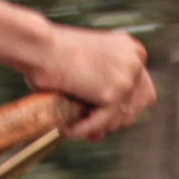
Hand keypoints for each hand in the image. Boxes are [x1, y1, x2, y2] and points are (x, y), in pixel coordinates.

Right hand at [14, 22, 152, 135]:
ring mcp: (127, 76)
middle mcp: (135, 60)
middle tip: (92, 129)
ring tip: (75, 128)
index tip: (105, 116)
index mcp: (131, 49)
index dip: (124, 105)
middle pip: (140, 103)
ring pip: (123, 118)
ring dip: (100, 127)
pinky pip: (103, 123)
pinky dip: (84, 130)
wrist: (38, 46)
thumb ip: (98, 92)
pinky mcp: (114, 93)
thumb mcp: (84, 69)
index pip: (141, 86)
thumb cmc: (49, 54)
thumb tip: (102, 132)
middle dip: (116, 119)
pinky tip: (67, 130)